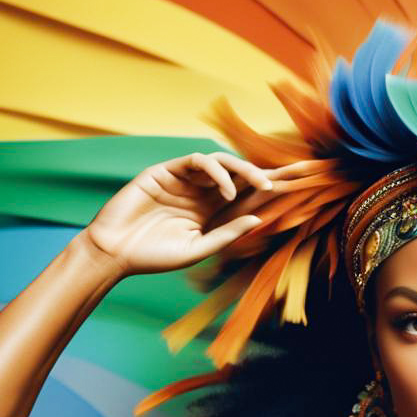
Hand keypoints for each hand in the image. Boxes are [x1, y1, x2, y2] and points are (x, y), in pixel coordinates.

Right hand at [81, 151, 278, 276]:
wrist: (115, 252)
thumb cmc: (154, 256)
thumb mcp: (199, 250)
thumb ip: (228, 234)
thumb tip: (260, 221)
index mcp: (214, 213)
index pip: (248, 197)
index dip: (273, 189)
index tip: (301, 186)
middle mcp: (203, 193)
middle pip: (241, 176)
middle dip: (268, 173)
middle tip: (293, 177)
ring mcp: (185, 180)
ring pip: (223, 163)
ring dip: (246, 171)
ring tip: (263, 186)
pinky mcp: (167, 171)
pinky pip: (198, 161)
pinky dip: (217, 172)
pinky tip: (228, 191)